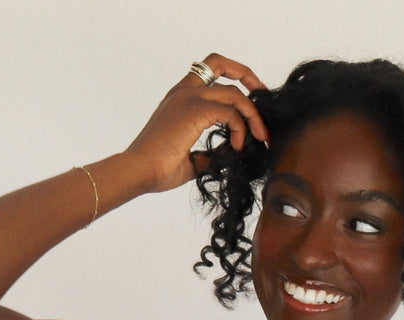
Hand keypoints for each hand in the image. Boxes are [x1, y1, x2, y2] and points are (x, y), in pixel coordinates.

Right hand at [123, 54, 269, 193]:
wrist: (139, 172)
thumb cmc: (158, 169)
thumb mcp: (193, 159)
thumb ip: (211, 152)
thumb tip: (231, 153)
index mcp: (180, 98)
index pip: (209, 71)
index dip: (234, 77)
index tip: (251, 97)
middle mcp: (183, 91)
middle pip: (221, 64)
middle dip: (248, 77)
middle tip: (263, 99)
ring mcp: (188, 98)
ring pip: (233, 91)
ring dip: (252, 114)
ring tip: (258, 137)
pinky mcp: (194, 110)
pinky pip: (230, 112)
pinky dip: (241, 128)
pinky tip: (238, 146)